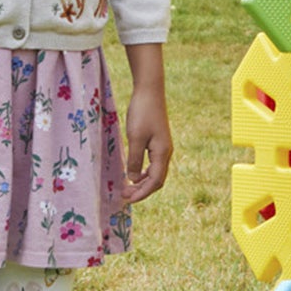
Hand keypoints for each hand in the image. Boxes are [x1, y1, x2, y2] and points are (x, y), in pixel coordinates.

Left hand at [120, 76, 172, 205]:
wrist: (149, 91)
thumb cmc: (142, 113)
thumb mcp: (135, 138)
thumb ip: (134, 160)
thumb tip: (132, 179)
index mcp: (162, 153)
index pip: (155, 181)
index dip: (142, 193)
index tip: (128, 199)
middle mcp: (165, 152)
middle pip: (157, 180)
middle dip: (142, 191)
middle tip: (124, 196)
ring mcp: (162, 147)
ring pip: (155, 172)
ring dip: (142, 182)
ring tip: (127, 187)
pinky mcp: (157, 141)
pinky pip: (152, 164)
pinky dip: (143, 172)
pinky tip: (132, 172)